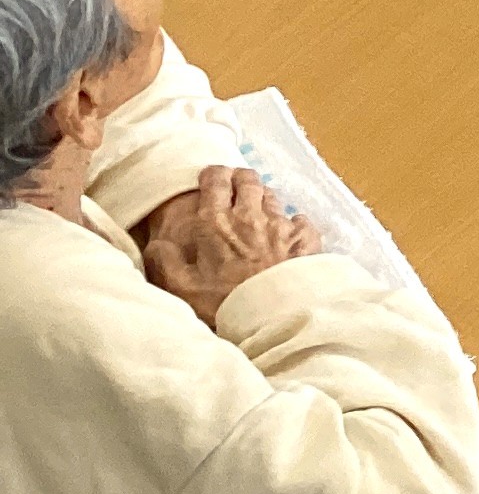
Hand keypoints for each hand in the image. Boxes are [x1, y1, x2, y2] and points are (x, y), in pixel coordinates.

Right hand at [142, 166, 319, 327]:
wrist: (272, 318)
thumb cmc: (223, 305)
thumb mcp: (180, 287)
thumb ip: (165, 261)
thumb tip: (157, 243)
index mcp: (217, 224)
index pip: (215, 182)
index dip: (212, 175)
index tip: (209, 178)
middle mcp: (251, 217)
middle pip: (248, 180)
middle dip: (239, 178)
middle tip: (233, 186)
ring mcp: (281, 226)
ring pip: (272, 196)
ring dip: (263, 198)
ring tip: (256, 209)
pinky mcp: (305, 239)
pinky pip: (300, 220)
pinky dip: (293, 223)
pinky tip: (287, 233)